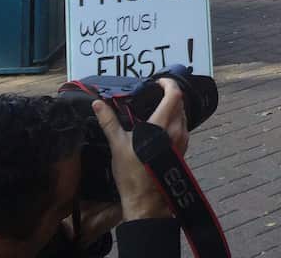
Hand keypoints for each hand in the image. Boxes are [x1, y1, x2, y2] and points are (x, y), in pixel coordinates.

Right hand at [92, 78, 188, 221]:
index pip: (175, 96)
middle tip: (154, 92)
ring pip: (183, 115)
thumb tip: (98, 104)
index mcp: (162, 126)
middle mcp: (177, 130)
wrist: (146, 199)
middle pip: (180, 103)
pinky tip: (160, 124)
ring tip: (155, 106)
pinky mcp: (183, 148)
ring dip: (173, 107)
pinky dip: (174, 119)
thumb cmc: (132, 173)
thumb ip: (109, 122)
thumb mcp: (118, 145)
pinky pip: (182, 126)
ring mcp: (182, 140)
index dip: (169, 84)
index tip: (158, 81)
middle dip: (169, 94)